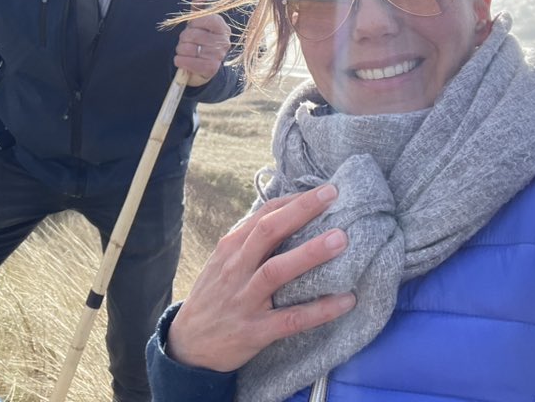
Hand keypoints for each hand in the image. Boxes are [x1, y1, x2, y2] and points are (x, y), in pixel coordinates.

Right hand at [165, 184, 356, 371]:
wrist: (188, 344)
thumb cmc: (214, 296)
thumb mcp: (223, 262)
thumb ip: (250, 242)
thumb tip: (287, 217)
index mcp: (231, 248)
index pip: (263, 215)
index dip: (294, 200)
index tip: (324, 190)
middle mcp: (236, 268)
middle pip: (268, 232)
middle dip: (301, 211)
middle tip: (333, 196)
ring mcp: (245, 299)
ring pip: (276, 271)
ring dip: (309, 253)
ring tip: (340, 239)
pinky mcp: (255, 331)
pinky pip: (291, 319)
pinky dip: (320, 309)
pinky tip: (346, 300)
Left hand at [174, 0, 231, 86]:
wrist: (204, 69)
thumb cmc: (201, 43)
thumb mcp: (200, 25)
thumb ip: (199, 10)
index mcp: (222, 27)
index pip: (204, 18)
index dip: (193, 23)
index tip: (192, 27)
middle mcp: (223, 41)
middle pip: (192, 34)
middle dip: (183, 39)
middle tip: (185, 42)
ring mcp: (218, 55)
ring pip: (188, 48)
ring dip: (181, 50)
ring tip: (185, 52)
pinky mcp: (211, 68)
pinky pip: (188, 61)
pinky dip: (180, 61)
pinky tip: (181, 60)